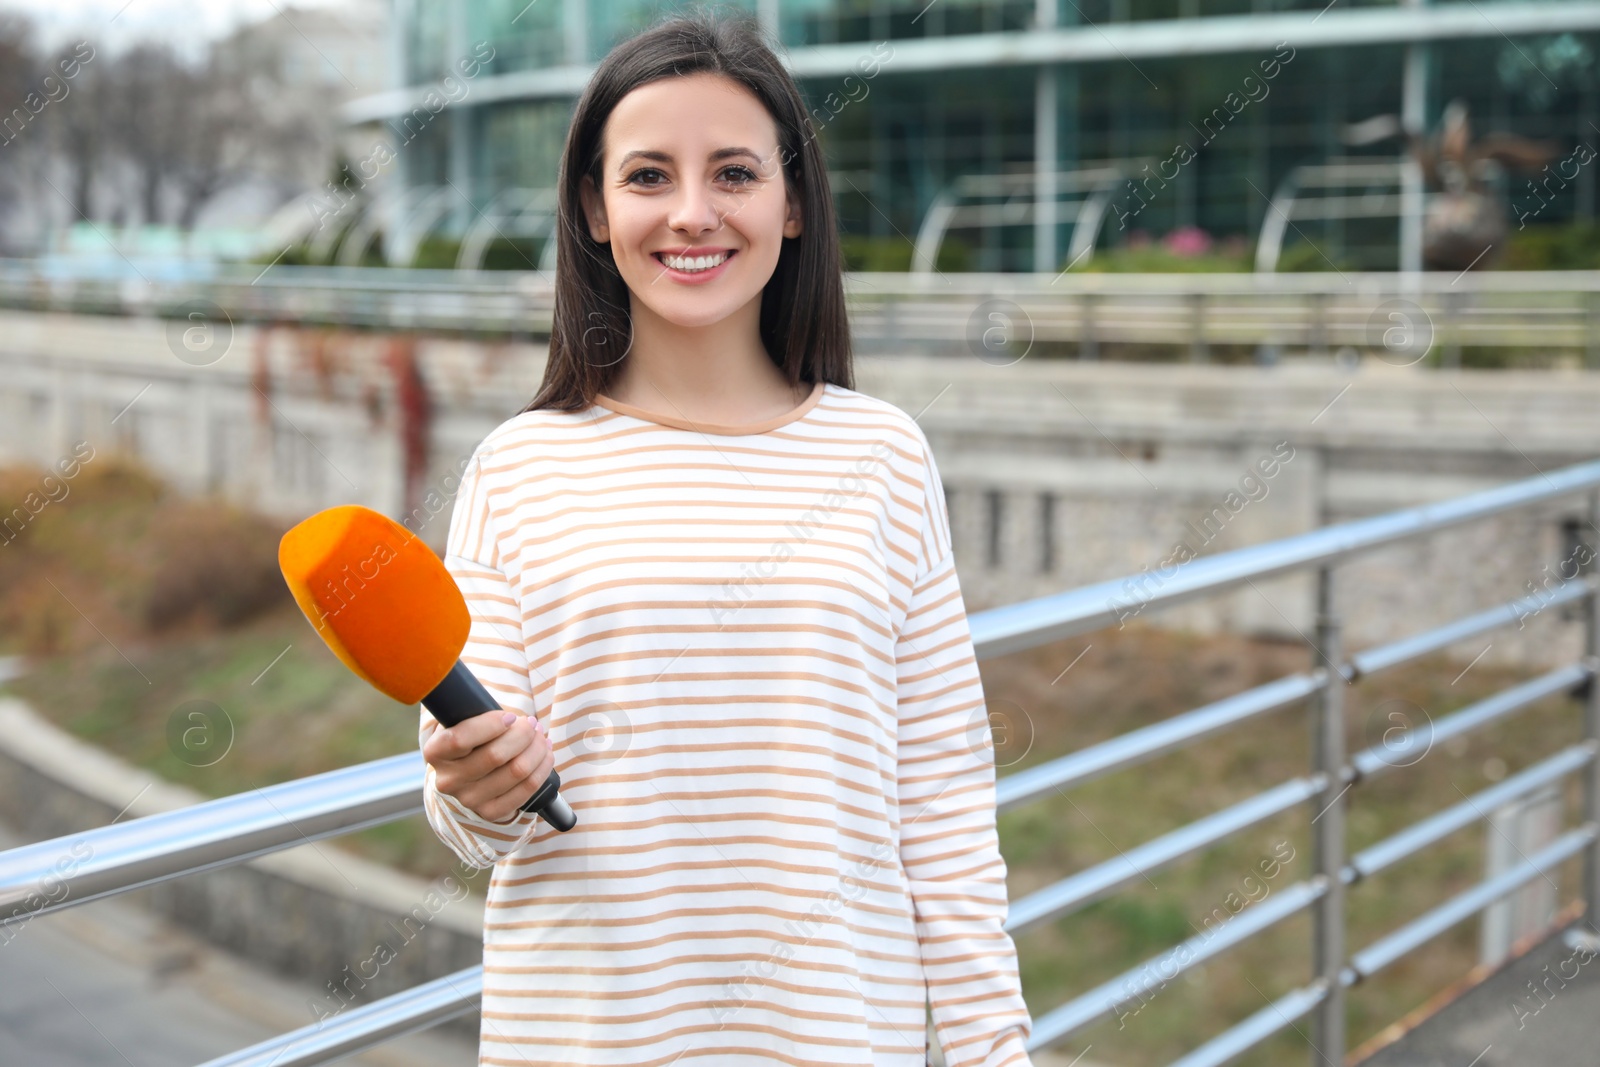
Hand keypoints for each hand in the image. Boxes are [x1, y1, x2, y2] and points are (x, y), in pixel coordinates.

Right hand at [422, 709, 553, 823]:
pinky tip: (545, 754)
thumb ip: (473, 712)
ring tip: (540, 736)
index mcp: (435, 753)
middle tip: (531, 723)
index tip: (510, 716)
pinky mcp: (490, 812)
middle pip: (495, 756)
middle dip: (522, 734)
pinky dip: (542, 767)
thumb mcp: (461, 721)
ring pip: (516, 771)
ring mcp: (469, 799)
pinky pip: (527, 789)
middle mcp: (449, 780)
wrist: (466, 774)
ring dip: (537, 748)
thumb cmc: (470, 738)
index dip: (490, 725)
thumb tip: (507, 712)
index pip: (459, 739)